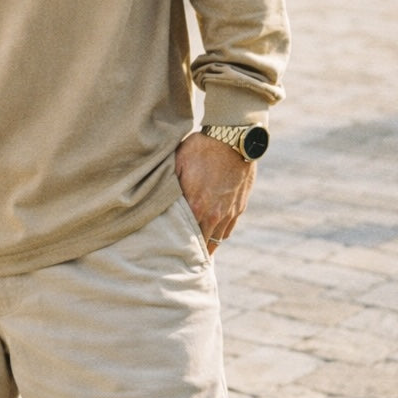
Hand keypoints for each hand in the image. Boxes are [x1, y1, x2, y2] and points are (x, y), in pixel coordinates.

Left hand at [174, 131, 256, 252]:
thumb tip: (158, 199)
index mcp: (195, 206)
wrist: (232, 139)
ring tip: (196, 247)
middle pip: (201, 244)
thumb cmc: (201, 148)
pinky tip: (211, 232)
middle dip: (191, 251)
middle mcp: (213, 214)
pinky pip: (228, 229)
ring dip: (206, 243)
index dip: (177, 246)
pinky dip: (219, 233)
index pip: (185, 238)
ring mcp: (228, 212)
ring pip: (216, 239)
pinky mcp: (239, 206)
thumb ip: (171, 186)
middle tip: (181, 257)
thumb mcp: (178, 164)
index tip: (169, 252)